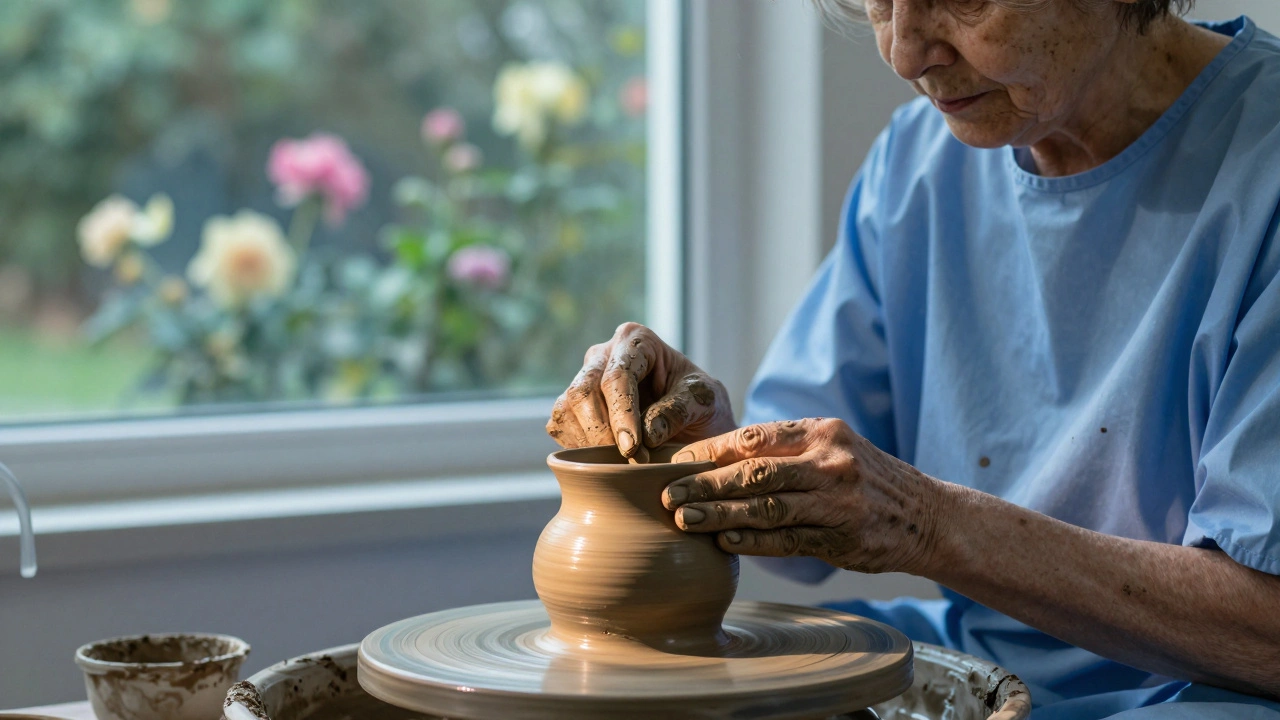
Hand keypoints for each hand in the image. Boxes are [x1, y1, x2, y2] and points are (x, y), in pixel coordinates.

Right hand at [546, 322, 736, 457]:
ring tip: (622, 466)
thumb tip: (647, 433)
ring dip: (590, 444)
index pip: (618, 376)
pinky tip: (606, 462)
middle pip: (584, 392)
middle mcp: (602, 355)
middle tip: (628, 463)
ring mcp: (583, 379)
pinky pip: (561, 427)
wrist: (692, 420)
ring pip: (567, 410)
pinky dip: (580, 449)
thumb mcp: (705, 401)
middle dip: (602, 433)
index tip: (633, 448)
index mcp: (636, 340)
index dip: (622, 414)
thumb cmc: (699, 403)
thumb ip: (679, 410)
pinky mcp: (571, 407)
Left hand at [661, 418, 944, 574]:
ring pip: (767, 508)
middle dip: (704, 484)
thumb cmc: (865, 479)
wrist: (928, 516)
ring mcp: (838, 502)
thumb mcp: (834, 448)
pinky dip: (753, 542)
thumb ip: (785, 450)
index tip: (674, 461)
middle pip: (754, 472)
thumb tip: (715, 458)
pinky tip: (724, 543)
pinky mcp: (843, 539)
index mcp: (823, 433)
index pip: (754, 437)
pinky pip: (788, 541)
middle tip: (667, 494)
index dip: (710, 451)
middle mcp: (831, 463)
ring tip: (684, 521)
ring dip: (720, 515)